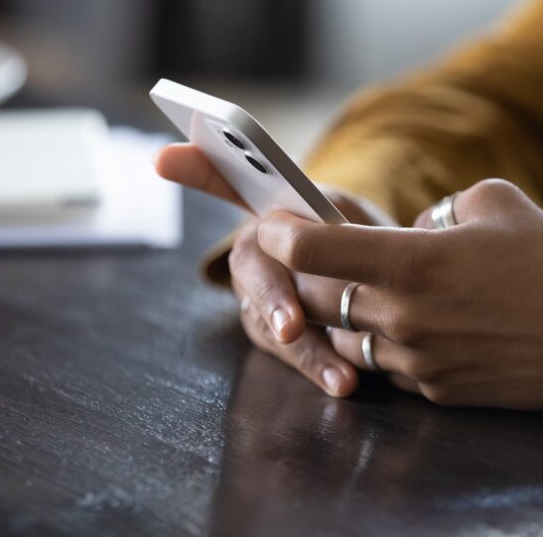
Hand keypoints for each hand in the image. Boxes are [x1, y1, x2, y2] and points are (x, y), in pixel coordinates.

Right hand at [153, 143, 394, 397]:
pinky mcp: (267, 329)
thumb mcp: (358, 218)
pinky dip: (316, 367)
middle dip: (272, 297)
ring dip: (304, 349)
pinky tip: (344, 383)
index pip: (223, 178)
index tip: (163, 158)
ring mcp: (255, 290)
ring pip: (266, 319)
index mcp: (271, 203)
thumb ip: (340, 227)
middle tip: (291, 328)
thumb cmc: (362, 237)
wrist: (378, 280)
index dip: (193, 167)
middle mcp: (254, 245)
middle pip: (249, 266)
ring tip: (340, 375)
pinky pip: (285, 350)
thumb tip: (335, 241)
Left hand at [255, 179, 542, 409]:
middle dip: (308, 278)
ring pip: (349, 339)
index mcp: (410, 262)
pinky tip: (418, 326)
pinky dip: (388, 345)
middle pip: (319, 300)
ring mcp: (417, 362)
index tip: (271, 224)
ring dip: (348, 316)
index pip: (313, 250)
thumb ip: (438, 208)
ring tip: (372, 293)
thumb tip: (416, 230)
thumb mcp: (494, 200)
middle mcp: (402, 317)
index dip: (281, 234)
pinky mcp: (436, 391)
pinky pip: (390, 367)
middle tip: (315, 258)